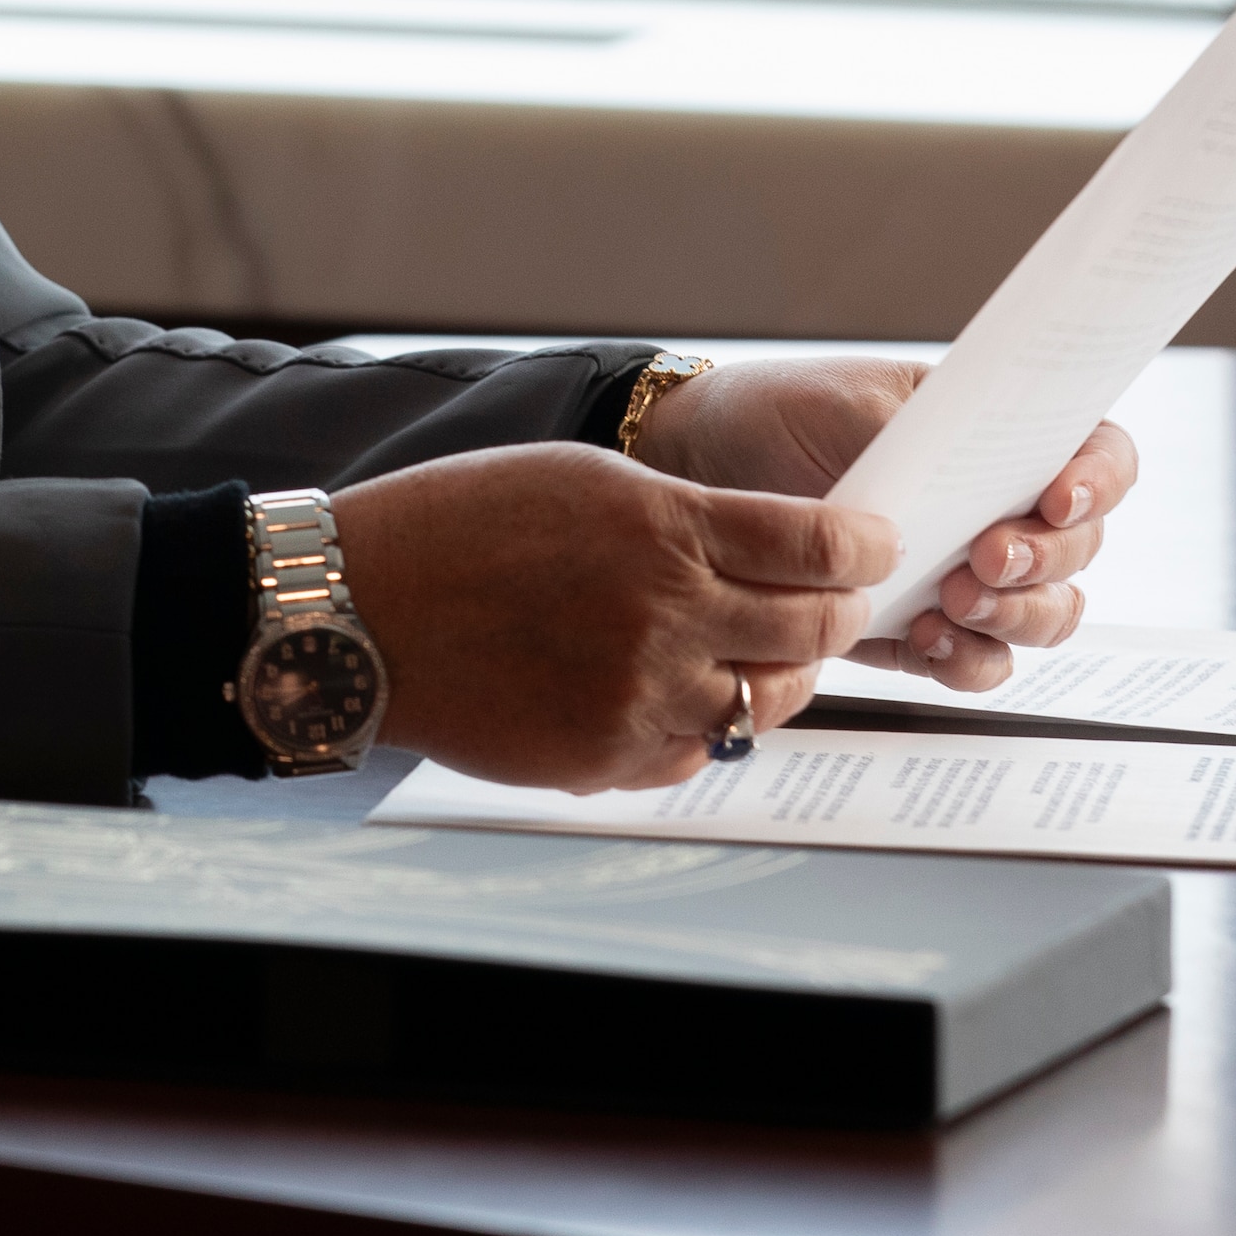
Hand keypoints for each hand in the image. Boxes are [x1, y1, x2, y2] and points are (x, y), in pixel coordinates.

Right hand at [330, 440, 899, 793]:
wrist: (359, 613)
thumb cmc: (458, 527)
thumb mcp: (581, 479)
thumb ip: (682, 513)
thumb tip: (768, 546)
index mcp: (663, 527)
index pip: (818, 544)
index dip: (864, 546)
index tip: (876, 547)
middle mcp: (666, 614)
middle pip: (814, 626)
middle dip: (840, 611)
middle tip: (838, 601)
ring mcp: (641, 695)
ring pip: (769, 699)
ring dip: (781, 673)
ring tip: (763, 652)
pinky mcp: (610, 757)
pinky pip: (703, 750)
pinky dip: (709, 722)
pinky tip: (685, 693)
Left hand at [626, 356, 1136, 691]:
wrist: (698, 467)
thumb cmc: (781, 414)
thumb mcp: (852, 403)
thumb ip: (924, 440)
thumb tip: (974, 476)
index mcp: (1002, 435)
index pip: (1099, 456)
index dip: (1101, 481)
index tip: (1057, 497)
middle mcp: (1000, 509)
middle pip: (1079, 551)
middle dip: (1045, 562)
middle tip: (984, 559)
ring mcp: (966, 573)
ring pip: (1044, 617)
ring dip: (1014, 617)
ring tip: (951, 601)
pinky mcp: (921, 628)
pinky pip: (977, 661)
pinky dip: (966, 659)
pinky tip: (924, 640)